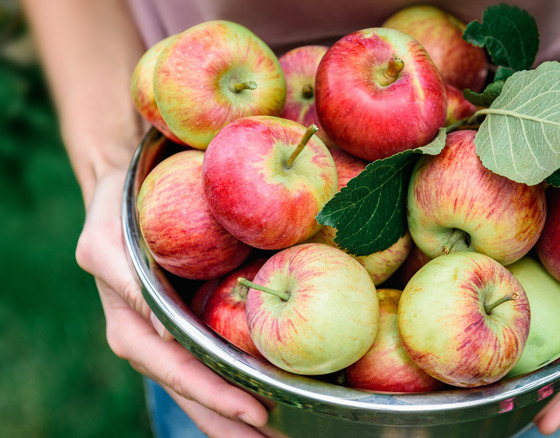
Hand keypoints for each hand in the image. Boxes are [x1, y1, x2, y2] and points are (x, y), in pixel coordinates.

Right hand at [75, 168, 269, 435]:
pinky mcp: (192, 325)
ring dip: (238, 416)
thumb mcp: (106, 241)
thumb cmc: (115, 212)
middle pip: (195, 394)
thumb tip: (158, 330)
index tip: (256, 414)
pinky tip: (271, 395)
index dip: (216, 397)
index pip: (179, 373)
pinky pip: (216, 360)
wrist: (126, 194)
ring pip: (207, 387)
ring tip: (279, 435)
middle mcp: (155, 343)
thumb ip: (124, 281)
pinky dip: (240, 382)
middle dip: (230, 425)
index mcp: (132, 330)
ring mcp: (174, 338)